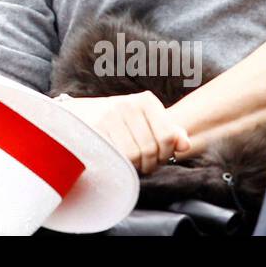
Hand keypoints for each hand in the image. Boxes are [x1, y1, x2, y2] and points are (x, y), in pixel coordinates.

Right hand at [56, 91, 190, 173]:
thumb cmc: (118, 122)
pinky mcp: (95, 128)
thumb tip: (186, 145)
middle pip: (152, 148)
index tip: (159, 157)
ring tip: (130, 162)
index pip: (169, 136)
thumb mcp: (144, 121)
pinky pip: (116, 156)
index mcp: (146, 100)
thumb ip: (168, 131)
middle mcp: (129, 104)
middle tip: (143, 164)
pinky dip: (119, 164)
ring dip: (134, 166)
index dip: (166, 154)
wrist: (78, 114)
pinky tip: (117, 160)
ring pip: (134, 155)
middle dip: (150, 163)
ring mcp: (110, 115)